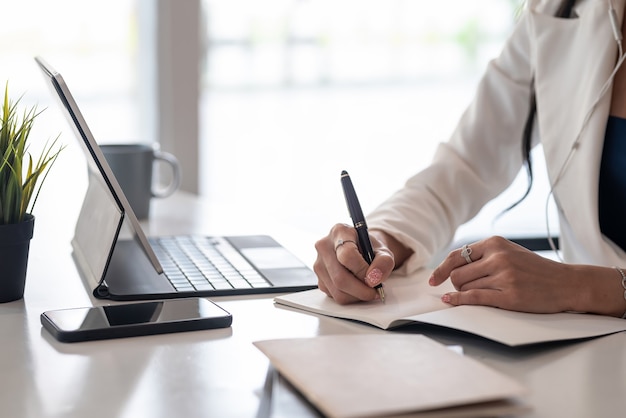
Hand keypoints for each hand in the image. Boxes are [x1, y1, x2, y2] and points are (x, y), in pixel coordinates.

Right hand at [313, 223, 394, 303]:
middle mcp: (324, 246)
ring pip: (337, 291)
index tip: (374, 278)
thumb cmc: (370, 248)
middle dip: (361, 290)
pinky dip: (350, 297)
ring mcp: (318, 263)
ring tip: (368, 289)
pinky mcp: (319, 279)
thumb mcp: (383, 251)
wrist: (360, 249)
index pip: (347, 255)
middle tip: (375, 292)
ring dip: (357, 296)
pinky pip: (334, 296)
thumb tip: (373, 279)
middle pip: (340, 277)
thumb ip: (384, 262)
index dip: (362, 270)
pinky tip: (357, 288)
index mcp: (339, 231)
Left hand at [429, 236, 576, 312]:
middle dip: (456, 284)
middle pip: (457, 274)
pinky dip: (458, 300)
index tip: (432, 280)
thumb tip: (451, 267)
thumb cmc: (534, 269)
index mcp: (495, 243)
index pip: (456, 255)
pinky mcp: (509, 296)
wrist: (566, 283)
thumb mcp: (509, 251)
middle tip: (467, 289)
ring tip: (482, 293)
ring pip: (464, 286)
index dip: (441, 269)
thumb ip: (483, 255)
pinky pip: (474, 298)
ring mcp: (503, 276)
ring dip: (465, 293)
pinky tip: (450, 300)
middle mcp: (498, 257)